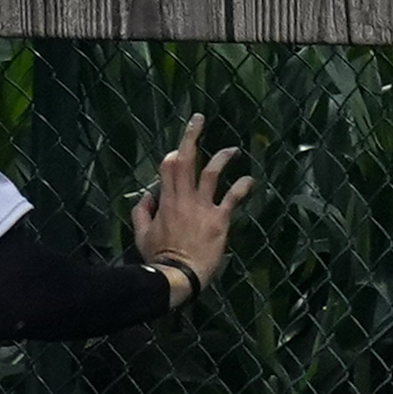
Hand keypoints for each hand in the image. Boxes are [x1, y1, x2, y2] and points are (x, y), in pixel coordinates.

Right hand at [129, 116, 253, 294]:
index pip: (169, 167)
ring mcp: (203, 206)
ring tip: (233, 149)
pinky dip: (242, 186)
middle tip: (199, 119)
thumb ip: (141, 212)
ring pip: (211, 173)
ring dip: (222, 156)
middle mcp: (184, 198)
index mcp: (166, 200)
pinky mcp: (219, 219)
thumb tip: (146, 196)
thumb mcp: (141, 234)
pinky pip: (232, 198)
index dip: (175, 153)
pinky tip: (250, 180)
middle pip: (187, 160)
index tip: (180, 147)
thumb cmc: (159, 257)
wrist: (178, 274)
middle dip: (192, 137)